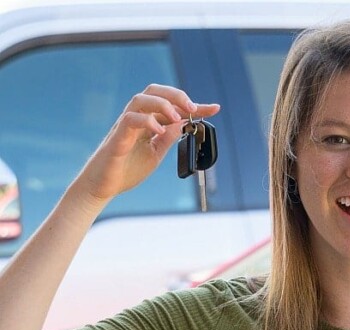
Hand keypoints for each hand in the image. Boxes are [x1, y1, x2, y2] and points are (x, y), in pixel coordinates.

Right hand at [72, 84, 219, 207]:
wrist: (103, 187)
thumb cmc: (126, 169)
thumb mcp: (156, 152)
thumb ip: (169, 137)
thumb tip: (185, 124)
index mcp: (147, 122)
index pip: (172, 106)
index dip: (194, 105)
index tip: (214, 108)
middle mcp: (136, 119)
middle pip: (154, 91)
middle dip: (177, 95)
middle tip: (194, 107)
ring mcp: (125, 126)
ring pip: (141, 99)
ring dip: (162, 104)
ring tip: (177, 118)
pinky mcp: (117, 138)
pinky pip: (129, 120)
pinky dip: (147, 121)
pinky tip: (159, 131)